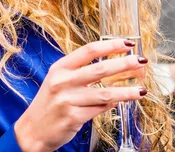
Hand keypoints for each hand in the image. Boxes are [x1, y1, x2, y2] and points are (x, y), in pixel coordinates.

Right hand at [14, 39, 148, 151]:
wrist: (32, 131)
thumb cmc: (51, 102)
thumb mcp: (60, 80)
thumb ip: (83, 71)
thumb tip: (115, 65)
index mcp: (61, 67)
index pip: (90, 50)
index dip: (111, 45)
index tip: (128, 43)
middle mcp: (63, 81)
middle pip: (101, 69)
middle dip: (125, 64)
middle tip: (142, 62)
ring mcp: (68, 100)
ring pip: (105, 93)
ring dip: (127, 91)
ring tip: (142, 90)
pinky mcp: (73, 117)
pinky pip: (100, 109)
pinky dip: (112, 105)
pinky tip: (121, 102)